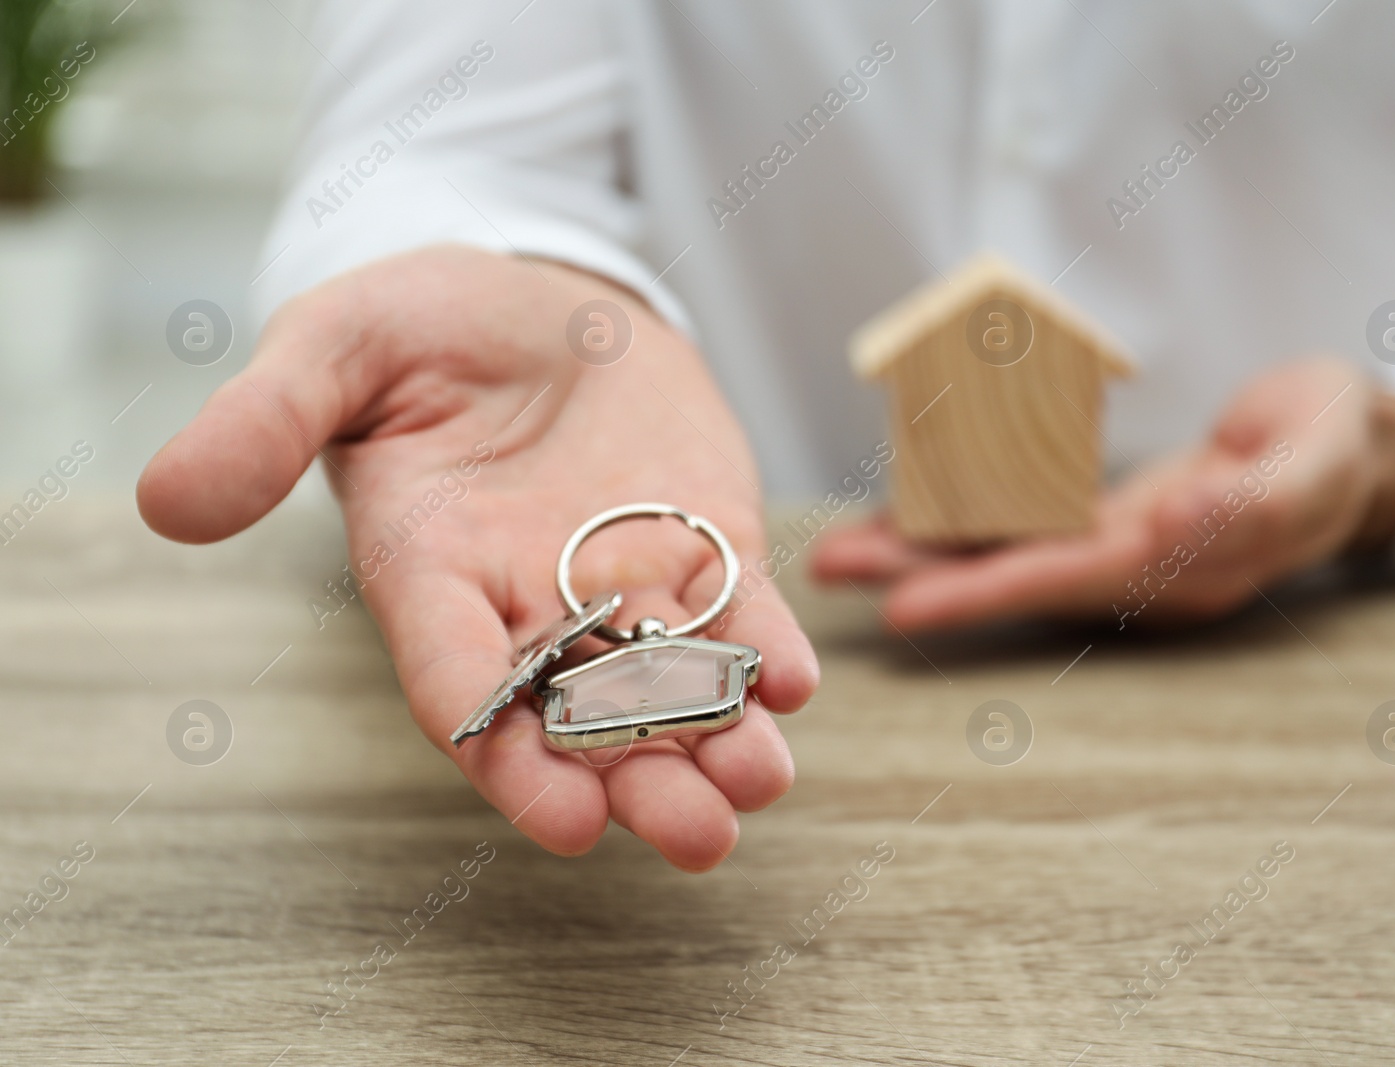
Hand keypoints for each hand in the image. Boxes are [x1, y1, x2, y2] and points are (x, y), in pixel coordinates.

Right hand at [139, 245, 818, 870]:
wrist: (533, 301)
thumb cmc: (419, 326)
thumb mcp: (333, 347)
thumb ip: (265, 421)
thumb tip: (167, 503)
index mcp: (432, 574)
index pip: (461, 685)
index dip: (505, 754)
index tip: (561, 819)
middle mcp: (531, 603)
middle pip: (580, 718)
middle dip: (637, 781)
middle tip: (695, 835)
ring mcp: (625, 581)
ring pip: (671, 684)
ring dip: (719, 739)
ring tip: (759, 780)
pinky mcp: (704, 541)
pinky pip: (739, 610)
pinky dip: (768, 650)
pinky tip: (797, 681)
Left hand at [812, 359, 1394, 629]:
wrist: (1348, 445)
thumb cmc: (1335, 445)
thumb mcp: (1318, 462)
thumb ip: (1256, 500)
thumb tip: (1180, 523)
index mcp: (1181, 565)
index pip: (1065, 581)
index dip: (984, 592)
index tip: (906, 604)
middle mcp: (1136, 567)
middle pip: (1014, 577)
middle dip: (923, 576)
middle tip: (834, 565)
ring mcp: (1119, 547)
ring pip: (1009, 553)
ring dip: (926, 552)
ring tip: (845, 548)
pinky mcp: (1109, 518)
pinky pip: (1026, 523)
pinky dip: (967, 519)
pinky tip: (913, 511)